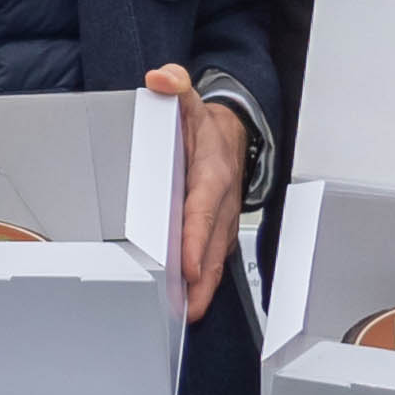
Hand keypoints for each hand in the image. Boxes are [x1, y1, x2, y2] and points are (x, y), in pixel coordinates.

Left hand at [147, 66, 241, 319]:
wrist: (233, 135)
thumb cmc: (204, 126)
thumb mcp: (189, 100)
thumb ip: (175, 85)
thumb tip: (161, 79)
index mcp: (212, 173)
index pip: (202, 210)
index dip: (195, 238)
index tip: (185, 264)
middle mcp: (221, 202)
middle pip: (211, 245)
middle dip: (200, 278)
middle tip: (185, 307)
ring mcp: (222, 219)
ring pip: (215, 258)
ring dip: (203, 288)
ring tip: (187, 315)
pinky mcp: (217, 230)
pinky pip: (212, 259)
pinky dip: (203, 283)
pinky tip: (189, 303)